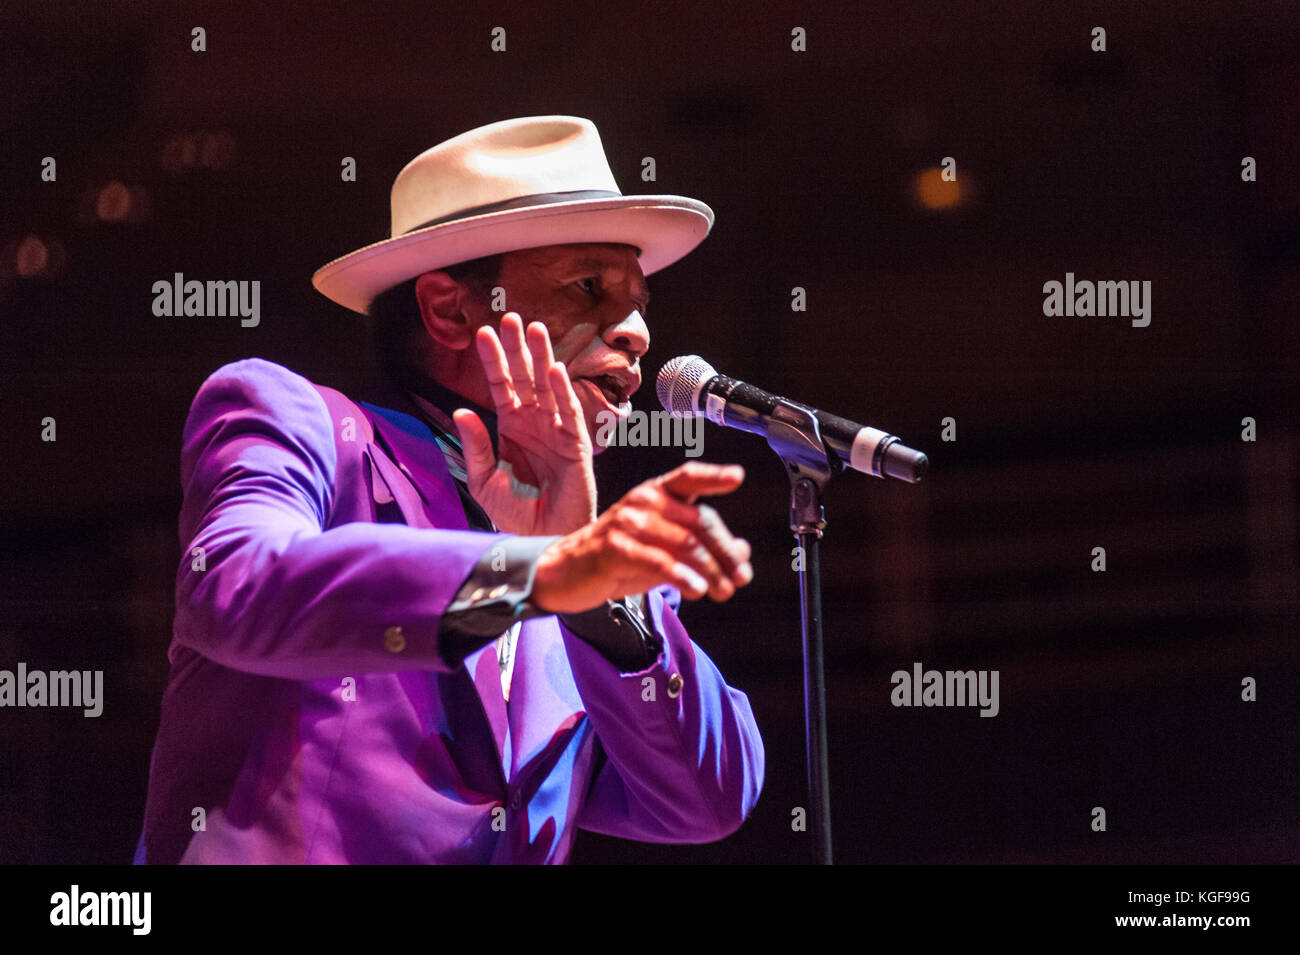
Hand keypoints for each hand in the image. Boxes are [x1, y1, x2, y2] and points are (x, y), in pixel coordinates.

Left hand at [453, 312, 596, 535]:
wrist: (543, 540)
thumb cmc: (518, 514)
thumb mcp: (485, 480)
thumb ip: (475, 446)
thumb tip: (461, 411)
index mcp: (512, 428)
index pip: (501, 385)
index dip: (493, 360)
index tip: (482, 333)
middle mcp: (535, 423)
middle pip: (526, 377)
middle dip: (518, 348)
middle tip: (510, 318)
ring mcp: (556, 431)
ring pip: (548, 387)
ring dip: (542, 358)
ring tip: (535, 329)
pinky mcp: (576, 445)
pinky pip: (569, 413)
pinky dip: (562, 391)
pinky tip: (554, 370)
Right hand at [531, 462, 753, 614]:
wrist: (564, 572)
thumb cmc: (616, 557)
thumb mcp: (663, 549)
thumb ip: (700, 546)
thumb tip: (743, 551)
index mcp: (654, 493)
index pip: (688, 477)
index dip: (713, 477)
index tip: (737, 478)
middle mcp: (643, 501)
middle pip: (700, 520)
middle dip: (725, 553)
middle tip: (740, 578)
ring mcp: (628, 522)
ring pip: (686, 544)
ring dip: (711, 571)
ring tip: (724, 591)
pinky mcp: (615, 548)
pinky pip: (660, 561)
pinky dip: (684, 577)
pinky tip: (697, 590)